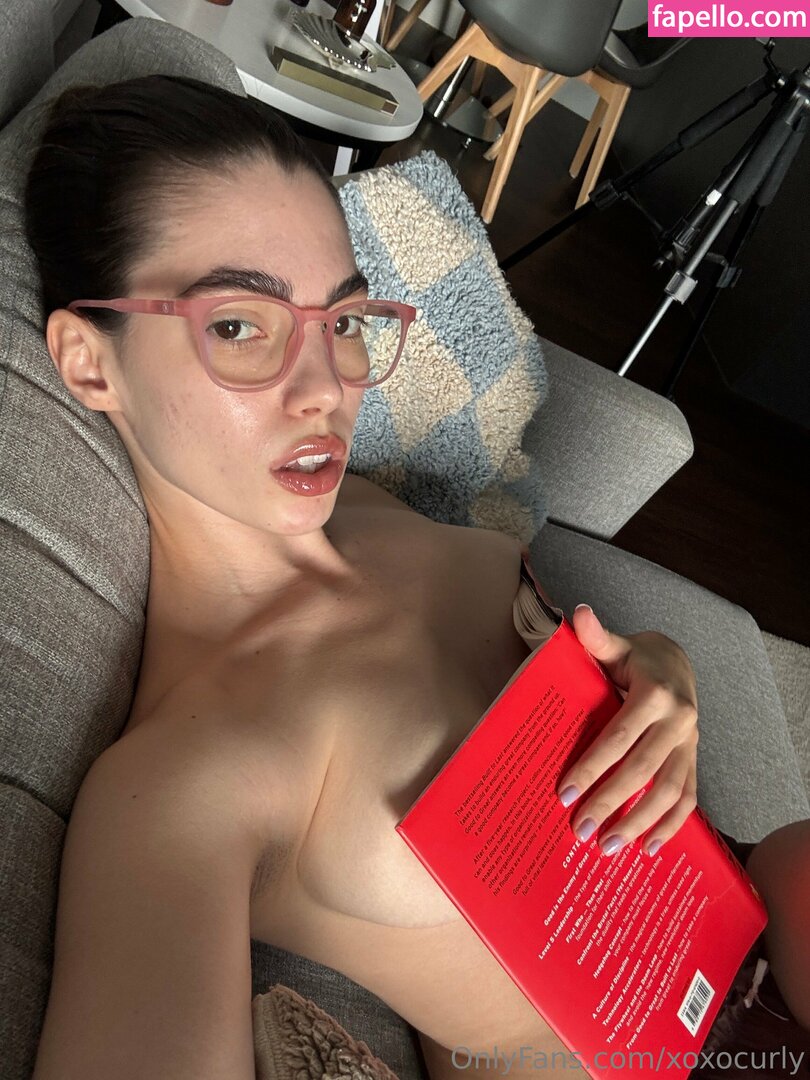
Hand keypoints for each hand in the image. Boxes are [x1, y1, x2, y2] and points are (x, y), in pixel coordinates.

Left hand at [556, 605, 698, 858]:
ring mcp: (690, 744)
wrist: (677, 663)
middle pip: (643, 770)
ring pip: (669, 791)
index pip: (620, 738)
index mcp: (655, 695)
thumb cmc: (635, 658)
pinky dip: (671, 825)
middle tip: (580, 830)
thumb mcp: (615, 645)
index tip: (565, 793)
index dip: (593, 766)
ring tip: (608, 847)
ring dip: (640, 823)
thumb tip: (578, 613)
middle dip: (611, 803)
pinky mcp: (694, 760)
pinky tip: (648, 847)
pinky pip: (689, 797)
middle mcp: (679, 722)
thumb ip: (595, 636)